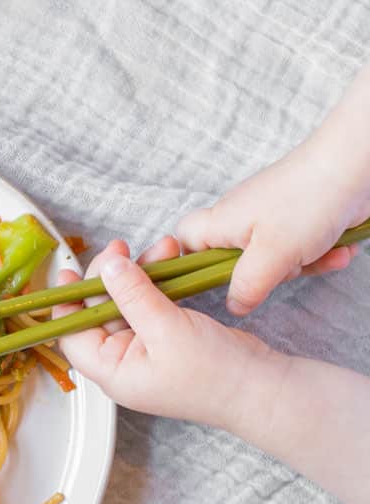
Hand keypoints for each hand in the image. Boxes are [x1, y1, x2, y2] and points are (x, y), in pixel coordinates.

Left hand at [54, 237, 285, 428]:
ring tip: (162, 247)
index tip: (71, 271)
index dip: (69, 302)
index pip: (73, 334)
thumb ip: (133, 296)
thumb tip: (108, 267)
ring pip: (128, 303)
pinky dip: (158, 283)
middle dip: (111, 277)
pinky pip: (151, 305)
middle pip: (100, 312)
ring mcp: (145, 349)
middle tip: (121, 248)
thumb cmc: (215, 374)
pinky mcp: (167, 338)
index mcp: (112, 371)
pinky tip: (169, 260)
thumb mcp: (167, 329)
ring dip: (140, 274)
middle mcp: (123, 362)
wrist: (261, 388)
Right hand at [176, 133, 368, 315]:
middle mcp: (239, 217)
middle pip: (234, 261)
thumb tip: (234, 305)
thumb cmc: (309, 201)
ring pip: (273, 258)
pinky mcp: (297, 216)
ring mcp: (269, 216)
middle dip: (266, 273)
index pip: (184, 243)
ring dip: (303, 263)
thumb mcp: (273, 256)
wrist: (356, 164)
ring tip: (323, 253)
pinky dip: (320, 252)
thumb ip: (247, 287)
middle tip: (282, 266)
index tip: (215, 279)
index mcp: (220, 222)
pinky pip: (299, 247)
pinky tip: (339, 249)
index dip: (192, 264)